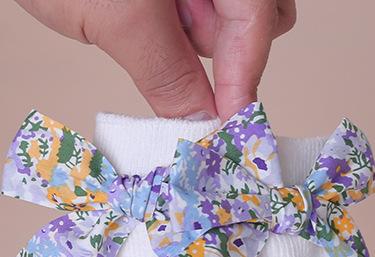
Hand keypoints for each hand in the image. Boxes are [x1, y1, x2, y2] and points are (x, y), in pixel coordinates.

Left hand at [12, 0, 295, 119]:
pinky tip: (137, 16)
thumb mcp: (116, 18)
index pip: (257, 19)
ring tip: (140, 21)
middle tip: (174, 50)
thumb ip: (167, 73)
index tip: (231, 126)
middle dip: (224, 47)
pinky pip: (196, 10)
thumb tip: (200, 119)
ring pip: (227, 14)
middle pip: (258, 14)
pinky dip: (175, 26)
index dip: (245, 77)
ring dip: (193, 36)